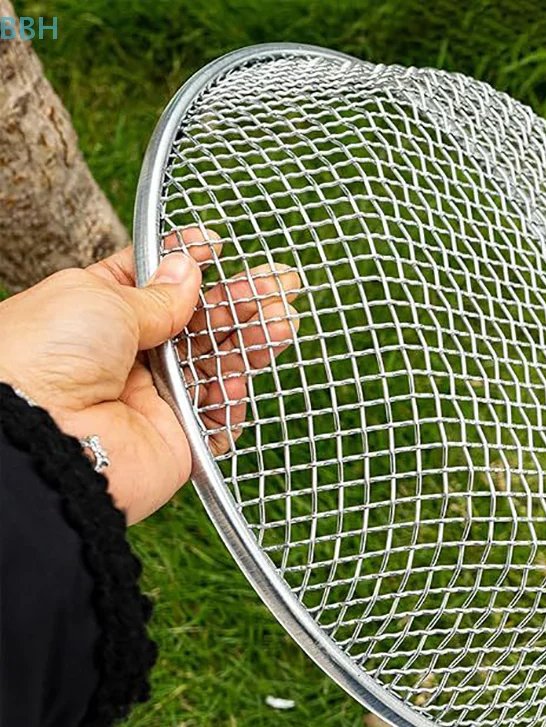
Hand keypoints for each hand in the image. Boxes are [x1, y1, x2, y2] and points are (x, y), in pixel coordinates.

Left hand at [0, 228, 299, 523]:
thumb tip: (189, 269)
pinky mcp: (177, 441)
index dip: (186, 262)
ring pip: (219, 366)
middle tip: (281, 282)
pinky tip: (237, 382)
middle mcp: (131, 356)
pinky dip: (232, 401)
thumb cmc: (44, 357)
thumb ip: (156, 293)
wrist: (39, 439)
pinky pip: (217, 419)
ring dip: (254, 342)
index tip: (215, 244)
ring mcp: (156, 398)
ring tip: (286, 320)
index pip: (153, 283)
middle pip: (199, 324)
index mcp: (102, 314)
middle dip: (242, 301)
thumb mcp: (100, 299)